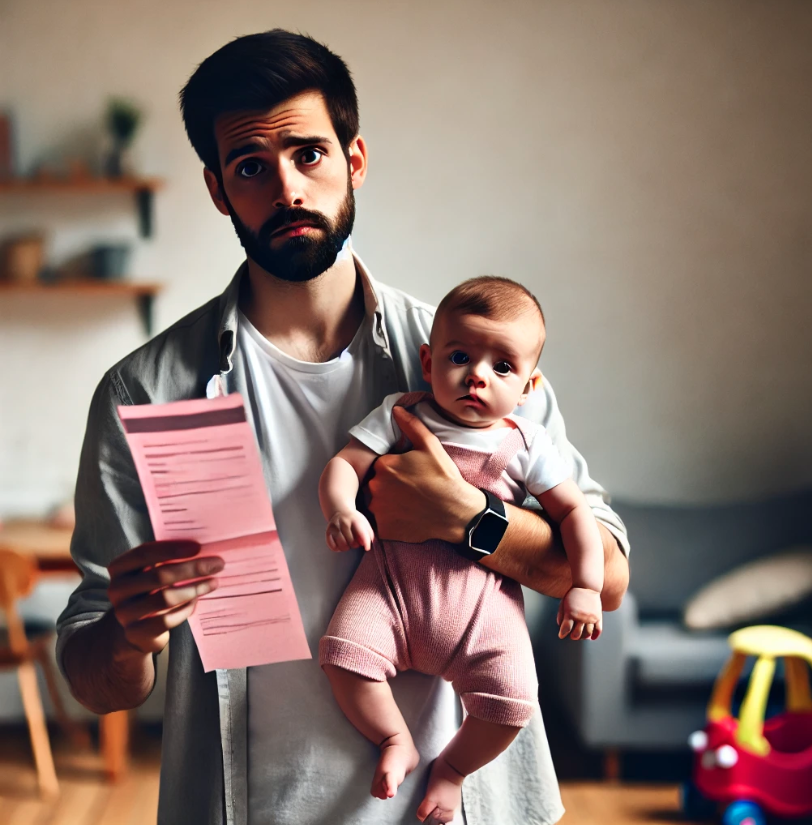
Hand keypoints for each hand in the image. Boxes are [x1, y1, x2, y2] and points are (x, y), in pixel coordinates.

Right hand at [107, 540, 223, 654]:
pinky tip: (196, 602)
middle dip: (192, 568)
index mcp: (120, 568)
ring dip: (194, 589)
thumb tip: (203, 546)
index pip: (144, 553)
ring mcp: (125, 613)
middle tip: (217, 564)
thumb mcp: (151, 572)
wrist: (135, 630)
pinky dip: (185, 609)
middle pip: (159, 575)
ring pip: (165, 598)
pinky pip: (166, 620)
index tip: (198, 547)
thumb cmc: (150, 591)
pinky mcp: (136, 633)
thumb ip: (167, 559)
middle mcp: (117, 589)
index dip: (171, 549)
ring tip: (213, 582)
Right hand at [326, 510, 374, 551]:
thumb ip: (368, 533)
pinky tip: (340, 545)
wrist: (340, 511)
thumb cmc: (354, 520)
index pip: (361, 533)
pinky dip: (337, 549)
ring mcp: (334, 527)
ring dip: (346, 548)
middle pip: (351, 541)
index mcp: (354, 519)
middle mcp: (343, 522)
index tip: (367, 548)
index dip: (366, 542)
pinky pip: (332, 546)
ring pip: (342, 545)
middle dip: (355, 545)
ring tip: (348, 544)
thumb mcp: (363, 522)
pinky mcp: (328, 532)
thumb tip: (368, 545)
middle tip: (355, 542)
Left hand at [366, 405, 483, 543]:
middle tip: (411, 490)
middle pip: (376, 484)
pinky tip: (408, 517)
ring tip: (409, 504)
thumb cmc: (443, 477)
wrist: (456, 511)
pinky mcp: (384, 528)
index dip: (395, 469)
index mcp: (384, 465)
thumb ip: (411, 425)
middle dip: (389, 486)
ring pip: (377, 503)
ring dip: (388, 503)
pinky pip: (381, 523)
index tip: (409, 474)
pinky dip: (391, 521)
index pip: (381, 465)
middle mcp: (375, 487)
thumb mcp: (430, 446)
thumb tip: (396, 410)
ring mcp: (378, 509)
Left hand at [557, 586, 602, 639]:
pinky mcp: (598, 617)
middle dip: (573, 637)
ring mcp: (590, 618)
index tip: (561, 635)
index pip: (566, 629)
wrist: (587, 586)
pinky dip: (595, 635)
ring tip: (580, 636)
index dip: (562, 634)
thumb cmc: (573, 594)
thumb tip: (560, 626)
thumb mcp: (563, 603)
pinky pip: (598, 630)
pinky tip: (592, 638)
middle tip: (571, 636)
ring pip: (587, 633)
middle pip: (577, 634)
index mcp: (571, 613)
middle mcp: (581, 617)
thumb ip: (561, 615)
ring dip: (583, 637)